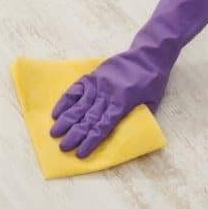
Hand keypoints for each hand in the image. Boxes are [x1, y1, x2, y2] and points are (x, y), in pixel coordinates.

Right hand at [49, 50, 167, 157]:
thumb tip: (123, 136)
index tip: (80, 153)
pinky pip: (76, 89)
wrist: (148, 55)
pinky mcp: (93, 76)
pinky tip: (56, 112)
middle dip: (75, 134)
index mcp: (123, 103)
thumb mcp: (151, 104)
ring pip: (79, 104)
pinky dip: (65, 101)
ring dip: (66, 120)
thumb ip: (136, 119)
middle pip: (88, 117)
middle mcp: (107, 94)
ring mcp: (98, 83)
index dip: (91, 141)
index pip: (103, 126)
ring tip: (54, 133)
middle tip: (63, 147)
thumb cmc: (153, 82)